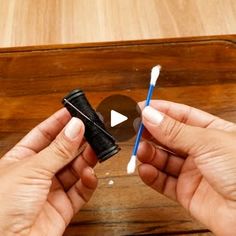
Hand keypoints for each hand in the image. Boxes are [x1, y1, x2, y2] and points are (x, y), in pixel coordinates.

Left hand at [0, 108, 97, 235]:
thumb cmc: (0, 208)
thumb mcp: (32, 169)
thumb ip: (58, 149)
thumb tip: (76, 127)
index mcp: (22, 160)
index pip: (44, 134)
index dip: (59, 122)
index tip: (74, 111)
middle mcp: (37, 173)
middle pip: (63, 151)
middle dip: (78, 140)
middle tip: (92, 130)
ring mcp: (51, 190)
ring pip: (75, 169)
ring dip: (87, 158)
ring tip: (96, 149)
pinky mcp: (63, 207)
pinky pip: (81, 190)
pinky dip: (88, 181)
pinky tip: (89, 173)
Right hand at [137, 100, 235, 235]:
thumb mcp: (207, 142)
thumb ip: (175, 131)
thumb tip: (150, 115)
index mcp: (212, 132)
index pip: (182, 115)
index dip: (161, 110)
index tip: (142, 107)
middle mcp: (202, 151)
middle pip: (169, 137)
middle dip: (151, 132)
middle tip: (136, 129)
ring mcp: (194, 172)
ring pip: (164, 159)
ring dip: (149, 154)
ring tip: (140, 150)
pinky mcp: (187, 193)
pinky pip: (164, 182)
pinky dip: (152, 176)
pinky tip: (145, 169)